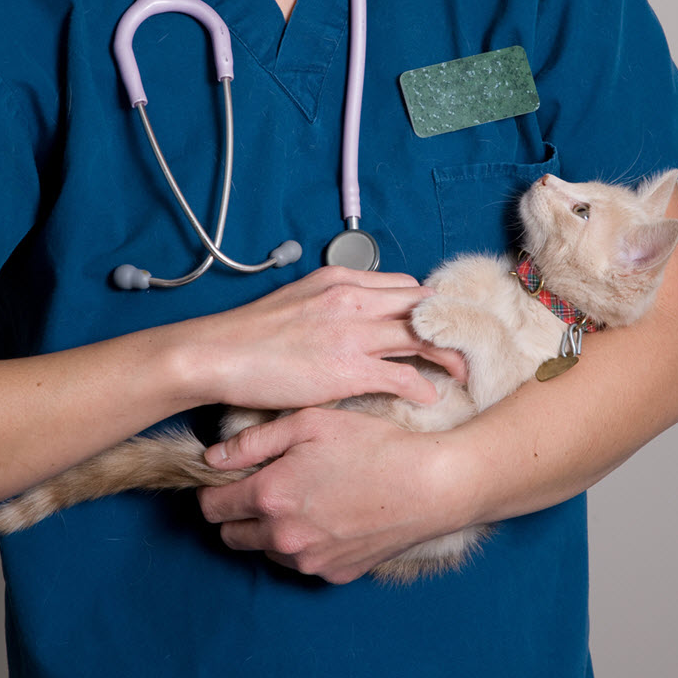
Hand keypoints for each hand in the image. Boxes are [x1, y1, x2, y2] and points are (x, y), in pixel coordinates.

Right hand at [187, 266, 466, 409]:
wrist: (217, 354)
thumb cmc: (250, 334)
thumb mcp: (296, 300)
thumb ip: (330, 305)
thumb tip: (350, 320)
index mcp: (340, 281)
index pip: (403, 286)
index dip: (424, 307)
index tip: (433, 326)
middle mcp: (353, 299)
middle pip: (421, 306)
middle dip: (447, 326)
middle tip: (461, 347)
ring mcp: (353, 334)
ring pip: (422, 337)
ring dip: (448, 355)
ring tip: (461, 373)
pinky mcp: (348, 369)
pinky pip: (403, 375)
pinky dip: (422, 386)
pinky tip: (429, 396)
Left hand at [196, 407, 473, 583]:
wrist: (431, 485)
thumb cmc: (373, 446)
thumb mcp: (311, 423)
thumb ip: (254, 441)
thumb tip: (213, 457)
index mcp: (271, 496)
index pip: (211, 508)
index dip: (215, 490)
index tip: (231, 478)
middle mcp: (283, 537)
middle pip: (231, 536)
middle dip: (238, 512)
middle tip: (266, 487)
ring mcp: (310, 561)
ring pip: (266, 550)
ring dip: (271, 530)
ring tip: (304, 499)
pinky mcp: (335, 573)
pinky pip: (302, 562)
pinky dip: (304, 544)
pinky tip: (330, 517)